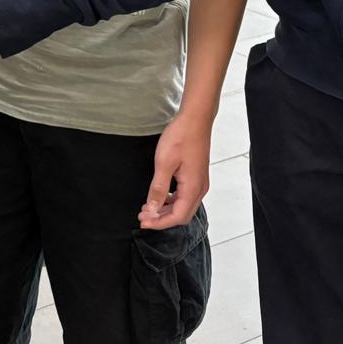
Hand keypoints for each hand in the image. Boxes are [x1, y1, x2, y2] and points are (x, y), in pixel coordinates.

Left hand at [139, 110, 211, 229]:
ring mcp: (199, 183)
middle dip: (161, 219)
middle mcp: (200, 189)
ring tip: (147, 208)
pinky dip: (171, 200)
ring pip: (183, 206)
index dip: (159, 223)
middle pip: (181, 214)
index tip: (143, 222)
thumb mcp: (164, 163)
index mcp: (193, 188)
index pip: (177, 217)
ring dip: (165, 210)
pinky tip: (159, 197)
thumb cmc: (180, 137)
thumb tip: (152, 208)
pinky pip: (184, 196)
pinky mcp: (196, 177)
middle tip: (142, 216)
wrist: (195, 120)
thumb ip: (158, 188)